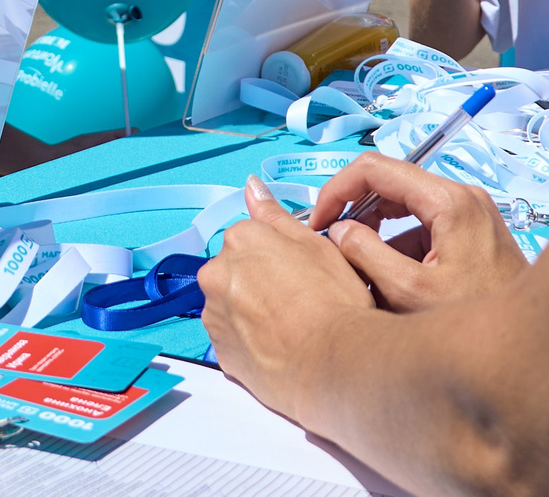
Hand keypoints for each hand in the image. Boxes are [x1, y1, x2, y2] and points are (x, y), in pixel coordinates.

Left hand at [198, 176, 375, 420]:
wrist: (333, 362)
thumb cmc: (332, 300)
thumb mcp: (315, 243)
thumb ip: (275, 215)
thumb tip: (251, 186)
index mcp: (240, 239)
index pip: (250, 238)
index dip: (278, 257)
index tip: (298, 272)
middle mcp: (216, 273)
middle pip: (235, 271)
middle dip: (258, 282)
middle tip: (297, 300)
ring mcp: (215, 315)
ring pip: (231, 305)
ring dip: (250, 312)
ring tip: (289, 328)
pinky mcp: (220, 352)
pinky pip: (233, 339)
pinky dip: (250, 341)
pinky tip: (278, 347)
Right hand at [307, 155, 528, 311]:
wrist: (528, 344)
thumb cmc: (480, 321)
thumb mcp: (409, 292)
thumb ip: (365, 254)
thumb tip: (339, 231)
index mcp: (449, 202)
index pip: (375, 169)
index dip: (338, 190)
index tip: (319, 219)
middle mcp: (462, 198)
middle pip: (391, 183)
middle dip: (355, 210)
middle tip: (330, 240)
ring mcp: (470, 214)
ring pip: (405, 205)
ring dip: (376, 229)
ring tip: (357, 263)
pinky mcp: (472, 233)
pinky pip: (423, 225)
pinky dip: (399, 243)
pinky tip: (388, 276)